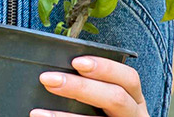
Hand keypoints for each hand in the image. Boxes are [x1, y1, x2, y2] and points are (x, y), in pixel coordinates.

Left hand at [33, 56, 149, 116]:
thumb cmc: (105, 113)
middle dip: (81, 87)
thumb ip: (94, 85)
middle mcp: (133, 114)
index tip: (76, 62)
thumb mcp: (108, 97)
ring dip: (64, 116)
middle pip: (115, 98)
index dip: (105, 68)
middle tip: (49, 80)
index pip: (128, 78)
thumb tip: (59, 72)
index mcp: (134, 98)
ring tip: (39, 113)